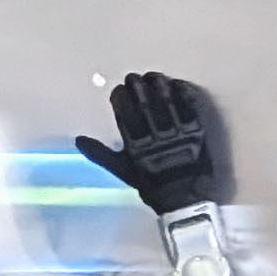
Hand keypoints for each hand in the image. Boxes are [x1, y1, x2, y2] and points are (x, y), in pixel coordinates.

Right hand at [75, 70, 224, 213]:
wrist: (185, 198)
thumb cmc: (152, 185)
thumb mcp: (123, 170)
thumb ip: (101, 154)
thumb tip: (80, 141)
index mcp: (136, 145)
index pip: (124, 112)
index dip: (120, 97)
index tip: (118, 90)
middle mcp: (155, 136)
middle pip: (144, 102)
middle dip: (137, 86)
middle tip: (133, 78)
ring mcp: (178, 132)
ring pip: (166, 100)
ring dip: (158, 85)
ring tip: (153, 77)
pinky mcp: (196, 131)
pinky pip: (189, 106)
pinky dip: (182, 93)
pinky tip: (176, 84)